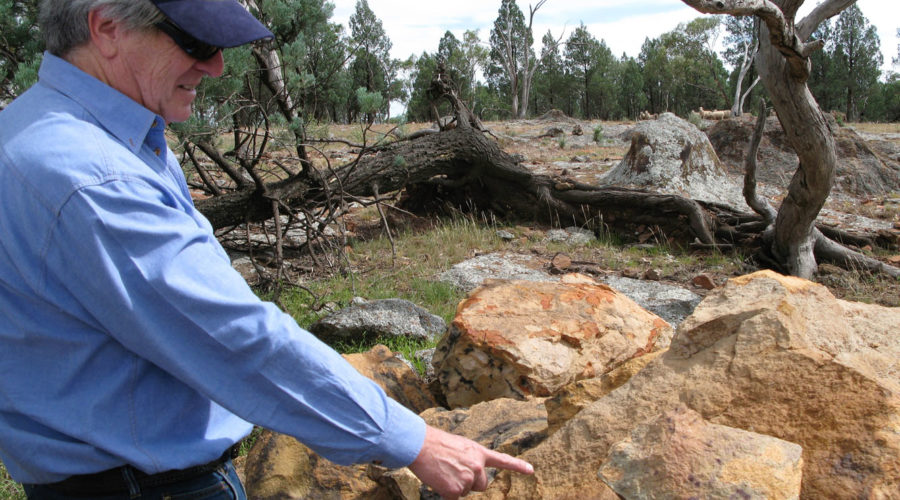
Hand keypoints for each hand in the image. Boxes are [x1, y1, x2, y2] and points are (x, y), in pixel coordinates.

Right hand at [408, 425, 533, 498]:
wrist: (421, 445)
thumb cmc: (437, 443)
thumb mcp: (460, 445)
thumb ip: (470, 458)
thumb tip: (470, 473)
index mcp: (479, 453)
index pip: (502, 460)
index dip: (517, 466)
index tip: (531, 470)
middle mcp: (477, 467)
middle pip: (481, 485)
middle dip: (470, 483)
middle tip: (453, 471)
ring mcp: (467, 480)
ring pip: (465, 491)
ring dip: (455, 486)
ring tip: (444, 471)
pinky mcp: (454, 491)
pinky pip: (453, 498)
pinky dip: (446, 493)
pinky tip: (439, 480)